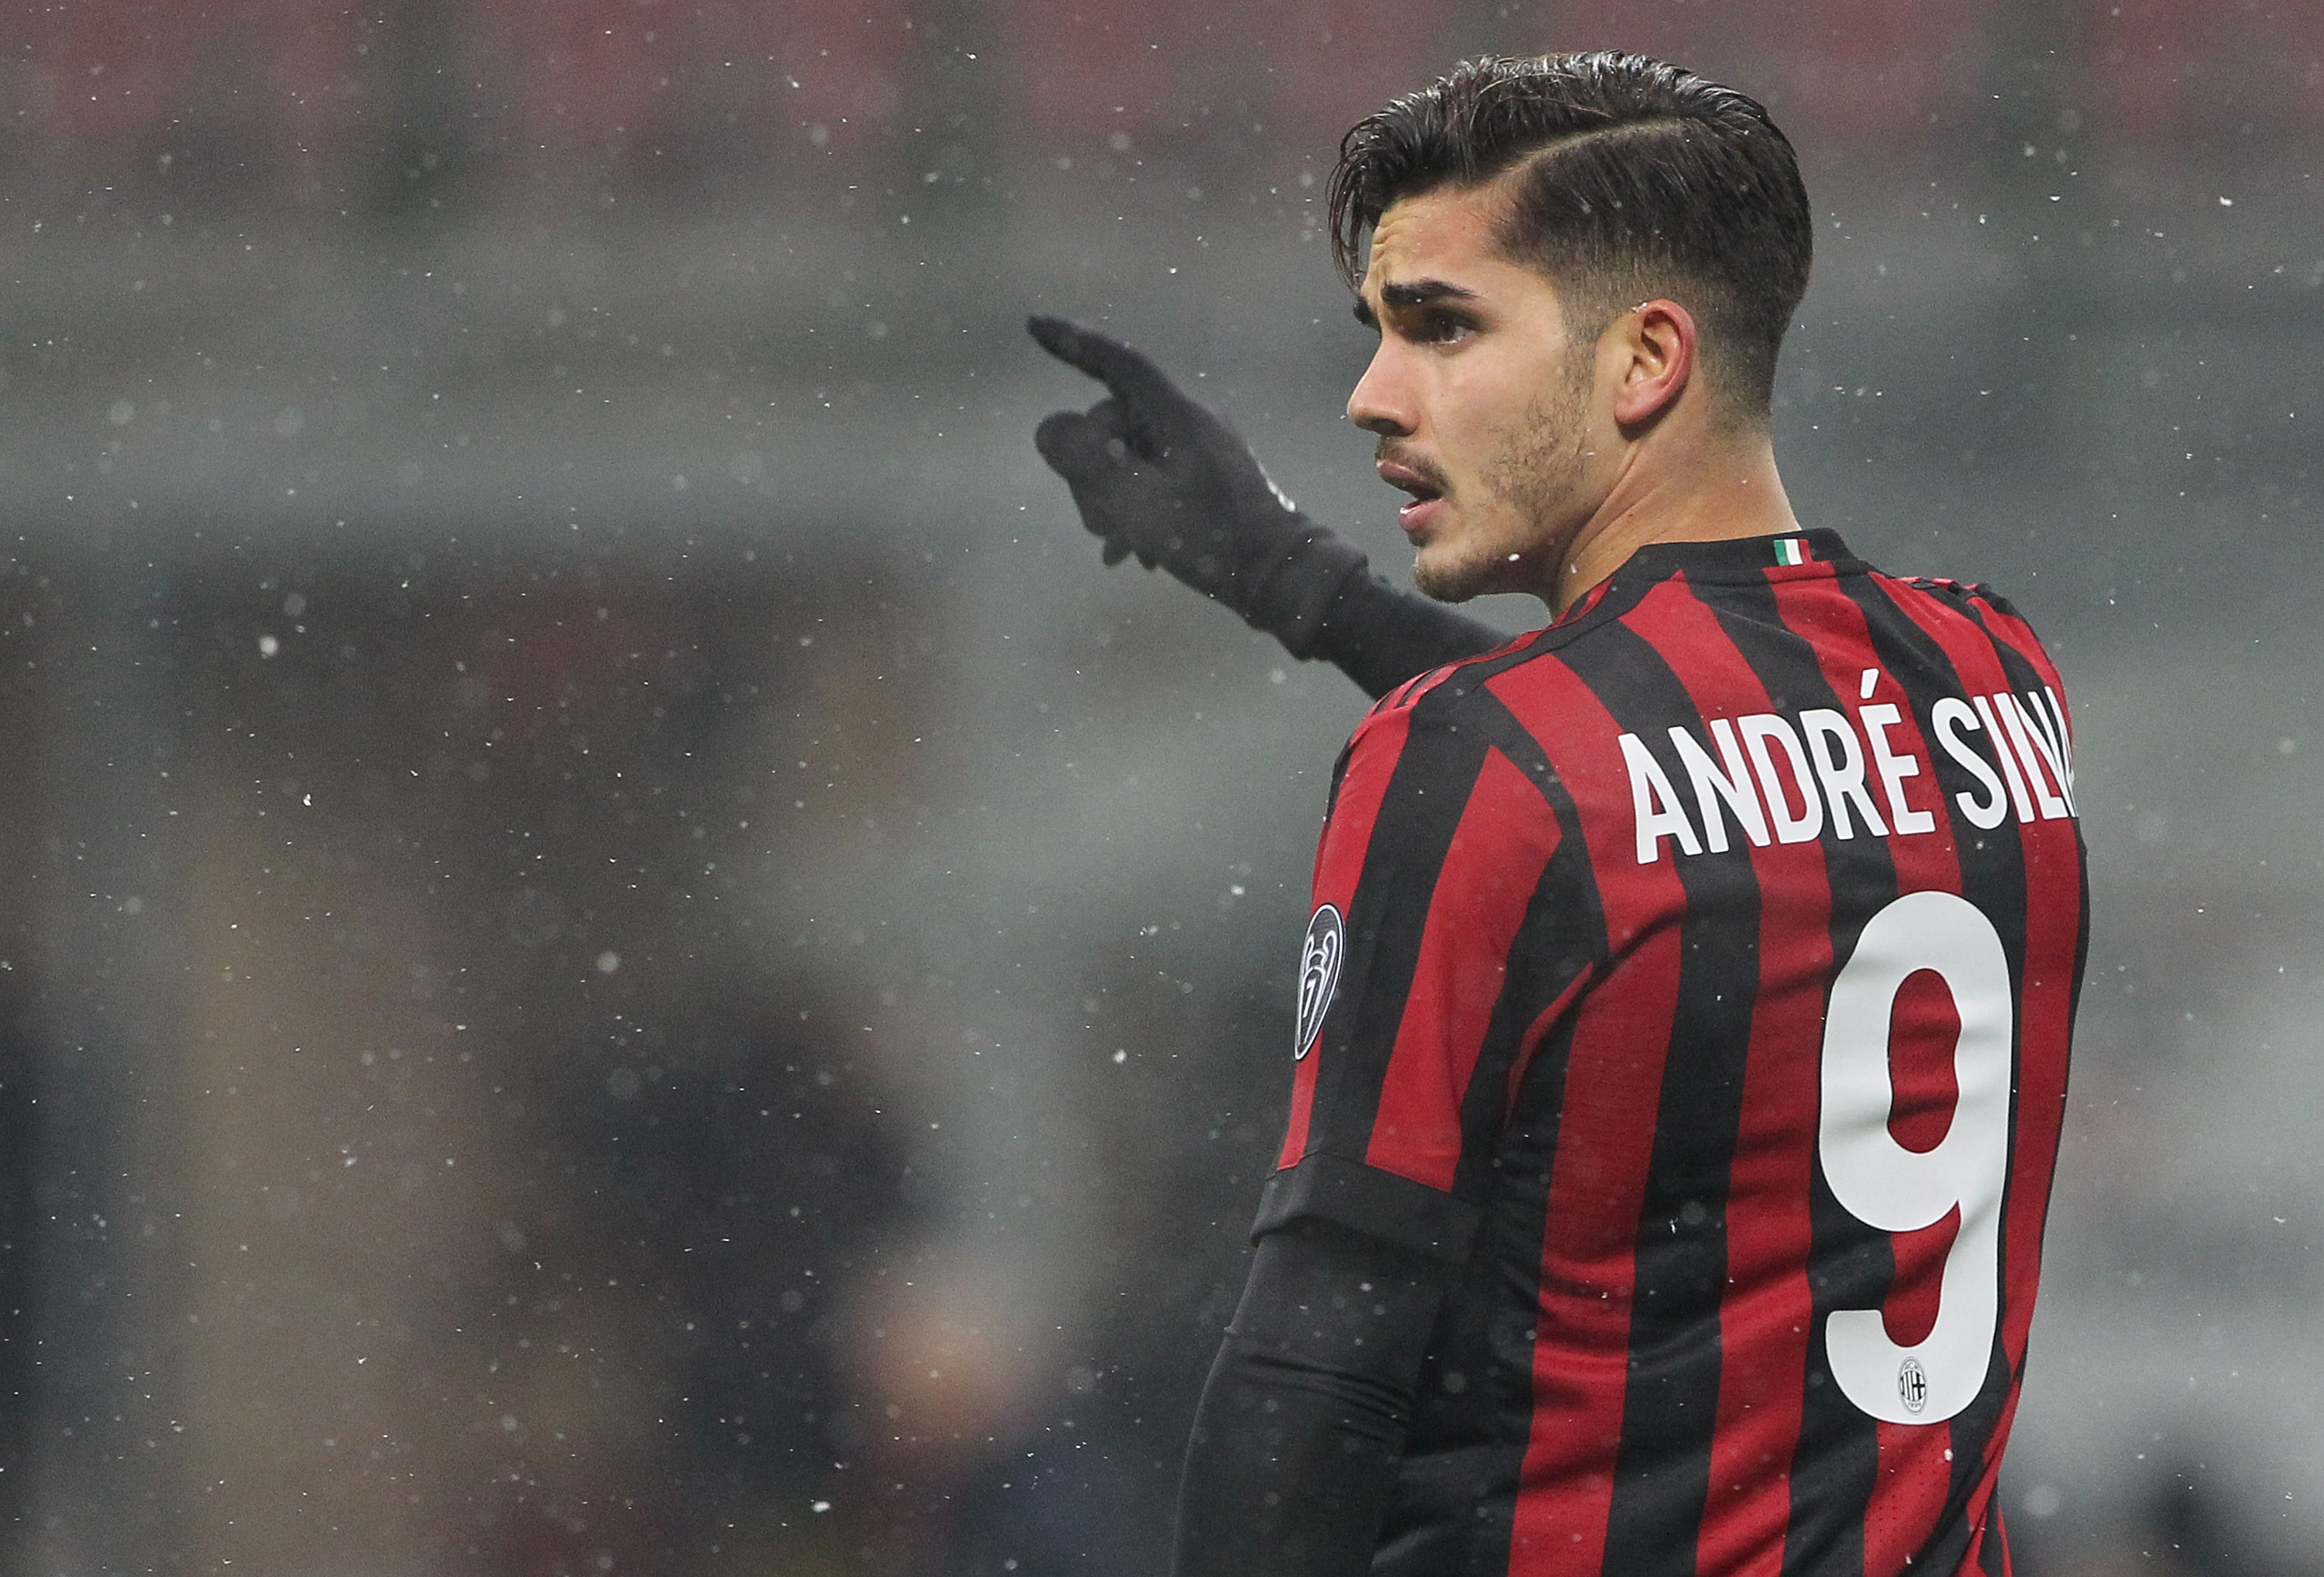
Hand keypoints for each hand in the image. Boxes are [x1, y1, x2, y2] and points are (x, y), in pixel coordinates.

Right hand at [1029, 315, 1323, 617]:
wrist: (1280, 575)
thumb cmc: (1215, 542)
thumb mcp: (1141, 507)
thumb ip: (1089, 465)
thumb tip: (1049, 429)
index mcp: (1179, 416)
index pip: (1118, 362)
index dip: (1072, 342)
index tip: (1033, 324)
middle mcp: (1188, 420)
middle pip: (1110, 423)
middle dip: (1091, 472)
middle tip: (1102, 526)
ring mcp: (1196, 447)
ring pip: (1123, 454)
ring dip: (1110, 500)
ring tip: (1123, 545)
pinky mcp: (1201, 473)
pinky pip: (1146, 476)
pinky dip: (1131, 509)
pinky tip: (1130, 553)